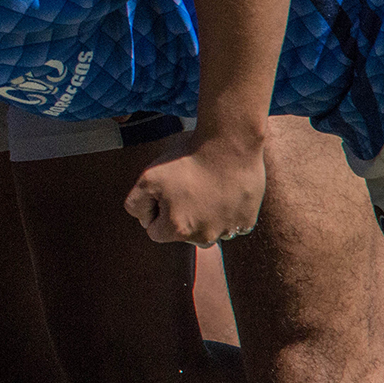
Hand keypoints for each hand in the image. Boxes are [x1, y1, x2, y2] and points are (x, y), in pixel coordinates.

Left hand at [123, 129, 265, 243]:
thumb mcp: (146, 178)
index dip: (156, 208)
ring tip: (207, 187)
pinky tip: (225, 191)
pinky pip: (231, 224)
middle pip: (182, 233)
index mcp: (178, 231)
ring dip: (204, 215)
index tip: (166, 189)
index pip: (155, 230)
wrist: (230, 144)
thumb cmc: (186, 160)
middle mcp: (205, 238)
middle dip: (180, 214)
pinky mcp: (248, 221)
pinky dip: (227, 211)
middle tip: (188, 186)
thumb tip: (146, 221)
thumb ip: (135, 205)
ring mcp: (229, 231)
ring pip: (208, 230)